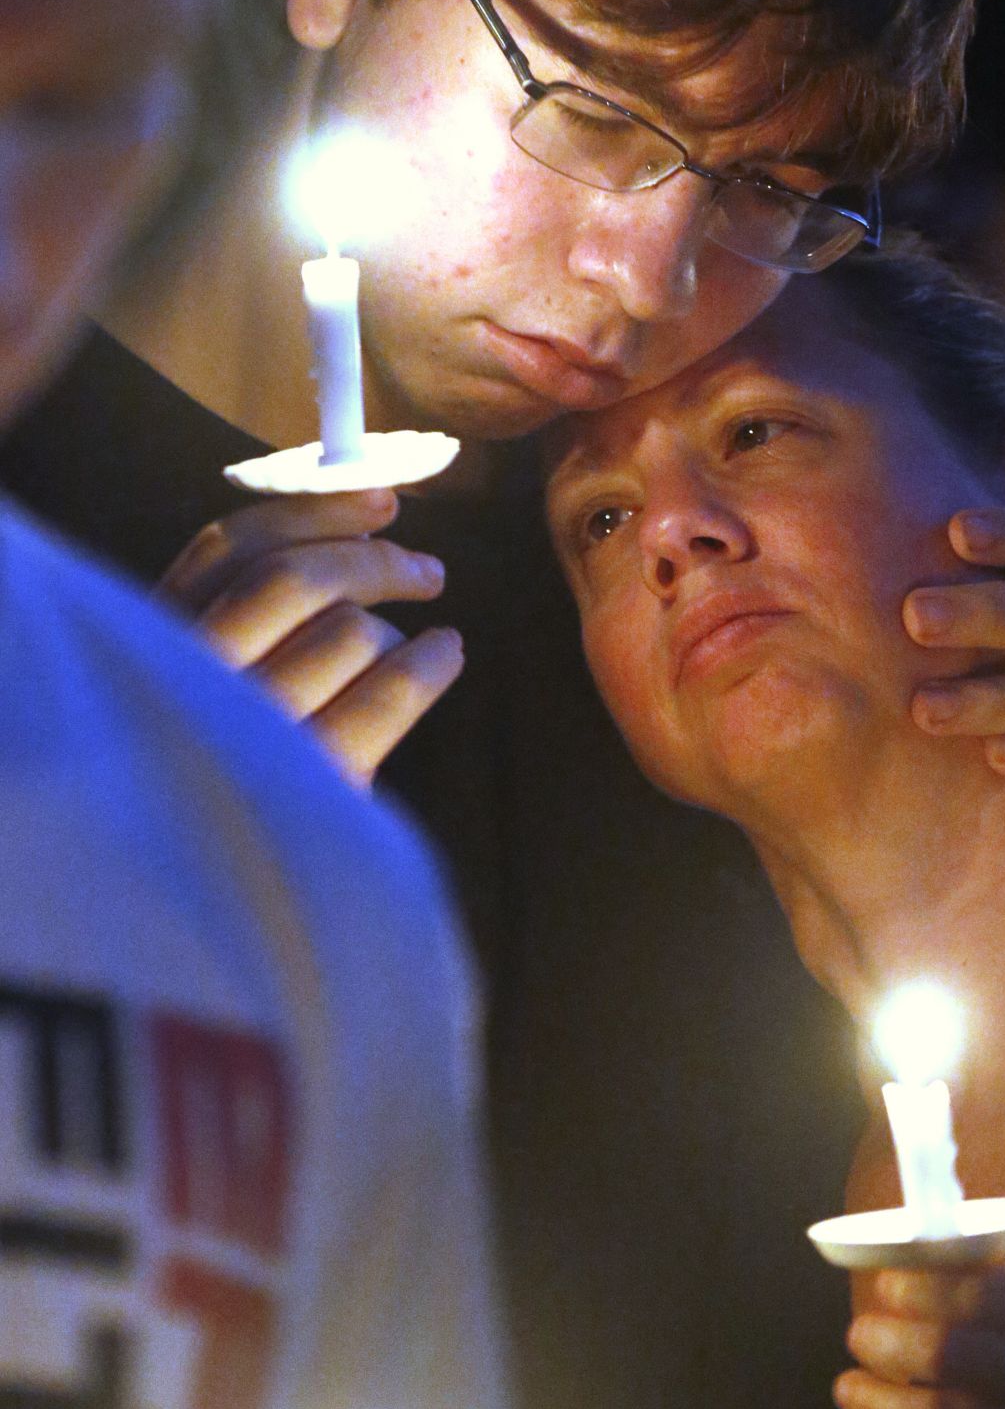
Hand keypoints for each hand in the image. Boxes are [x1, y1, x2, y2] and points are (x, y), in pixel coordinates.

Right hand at [161, 489, 462, 785]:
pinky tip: (446, 655)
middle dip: (374, 559)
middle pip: (294, 579)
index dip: (313, 511)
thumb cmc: (226, 773)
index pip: (226, 549)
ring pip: (347, 633)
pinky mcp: (304, 788)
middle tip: (426, 570)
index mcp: (154, 647)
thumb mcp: (209, 683)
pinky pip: (387, 695)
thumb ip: (247, 613)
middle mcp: (190, 684)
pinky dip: (430, 664)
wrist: (212, 907)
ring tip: (415, 644)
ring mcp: (245, 737)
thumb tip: (356, 522)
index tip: (381, 501)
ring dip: (396, 628)